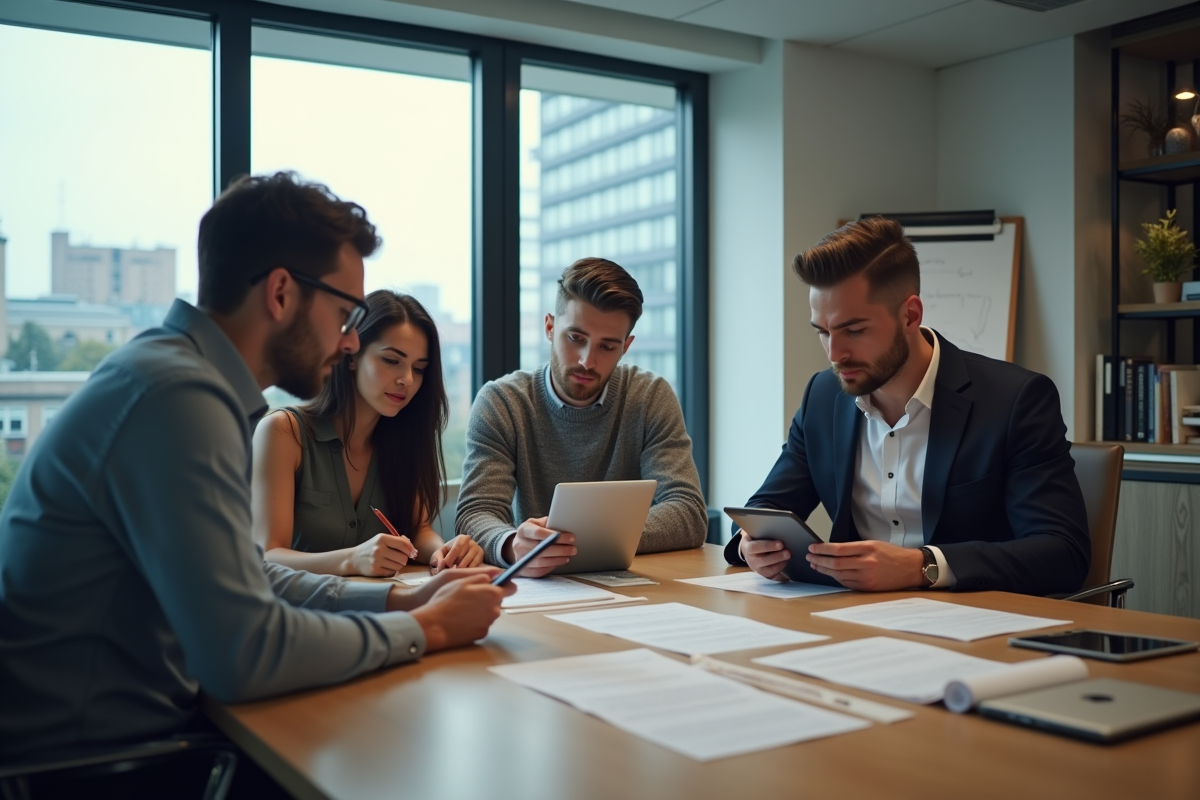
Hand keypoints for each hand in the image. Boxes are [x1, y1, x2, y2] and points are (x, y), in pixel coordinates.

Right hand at [345, 533, 418, 576]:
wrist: (353, 559)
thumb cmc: (371, 548)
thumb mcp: (381, 540)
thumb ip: (397, 541)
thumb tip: (413, 549)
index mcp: (381, 538)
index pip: (403, 544)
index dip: (411, 549)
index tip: (413, 552)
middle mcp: (379, 549)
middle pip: (403, 557)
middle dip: (404, 559)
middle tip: (400, 558)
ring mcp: (376, 561)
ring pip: (399, 566)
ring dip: (398, 565)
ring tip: (391, 562)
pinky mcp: (375, 571)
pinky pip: (392, 572)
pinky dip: (391, 570)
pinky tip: (385, 567)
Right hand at [409, 571, 516, 651]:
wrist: (434, 626)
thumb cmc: (446, 601)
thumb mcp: (462, 581)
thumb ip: (482, 577)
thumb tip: (496, 575)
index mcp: (492, 594)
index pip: (511, 588)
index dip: (505, 584)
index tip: (500, 583)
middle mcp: (494, 610)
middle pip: (497, 601)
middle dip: (488, 597)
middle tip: (470, 596)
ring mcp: (488, 623)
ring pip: (489, 612)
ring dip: (481, 609)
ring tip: (463, 608)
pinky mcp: (481, 634)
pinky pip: (482, 624)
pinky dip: (475, 621)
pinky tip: (462, 619)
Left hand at [430, 535, 484, 572]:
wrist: (456, 553)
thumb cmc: (447, 554)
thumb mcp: (439, 554)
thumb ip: (437, 558)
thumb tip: (441, 566)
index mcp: (461, 538)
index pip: (456, 548)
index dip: (449, 559)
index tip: (444, 566)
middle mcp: (471, 542)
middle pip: (462, 557)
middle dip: (454, 565)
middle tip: (449, 568)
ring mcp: (478, 550)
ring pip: (468, 564)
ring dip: (460, 569)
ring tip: (456, 567)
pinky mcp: (481, 557)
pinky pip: (474, 567)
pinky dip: (467, 571)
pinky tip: (463, 569)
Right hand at [501, 517, 575, 577]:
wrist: (519, 545)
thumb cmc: (532, 532)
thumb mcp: (537, 523)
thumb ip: (549, 523)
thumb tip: (564, 525)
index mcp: (523, 530)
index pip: (538, 533)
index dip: (555, 536)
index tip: (570, 537)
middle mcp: (519, 545)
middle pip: (541, 549)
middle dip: (560, 549)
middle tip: (573, 548)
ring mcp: (520, 558)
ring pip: (541, 561)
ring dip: (558, 559)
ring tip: (569, 555)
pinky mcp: (523, 570)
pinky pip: (539, 571)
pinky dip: (552, 566)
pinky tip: (560, 561)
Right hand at [738, 530, 790, 581]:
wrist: (751, 549)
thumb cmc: (756, 538)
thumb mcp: (754, 531)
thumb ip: (759, 528)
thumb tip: (770, 522)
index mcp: (747, 547)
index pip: (754, 547)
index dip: (768, 546)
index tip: (780, 544)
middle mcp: (751, 560)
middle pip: (763, 561)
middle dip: (776, 557)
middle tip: (788, 552)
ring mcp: (758, 569)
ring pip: (768, 570)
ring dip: (780, 564)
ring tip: (789, 557)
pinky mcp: (765, 575)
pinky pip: (773, 576)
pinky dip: (781, 572)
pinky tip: (787, 564)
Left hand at [805, 540, 923, 590]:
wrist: (911, 568)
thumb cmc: (892, 554)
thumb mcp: (874, 544)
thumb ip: (854, 547)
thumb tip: (832, 550)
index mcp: (868, 548)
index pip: (838, 549)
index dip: (822, 549)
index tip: (812, 548)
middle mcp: (867, 563)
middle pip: (835, 563)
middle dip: (819, 560)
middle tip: (809, 557)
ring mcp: (867, 577)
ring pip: (839, 574)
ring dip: (824, 570)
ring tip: (816, 565)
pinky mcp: (868, 587)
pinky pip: (846, 583)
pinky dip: (836, 578)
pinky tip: (829, 573)